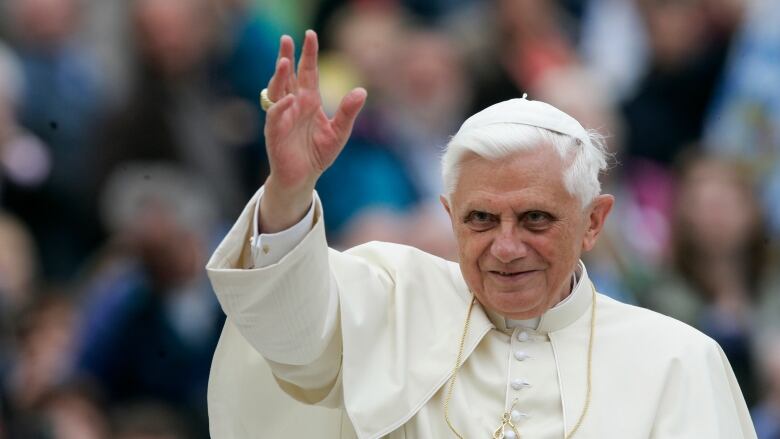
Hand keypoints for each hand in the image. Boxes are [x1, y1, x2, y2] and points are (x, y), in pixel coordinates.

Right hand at [261, 30, 366, 231]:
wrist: (304, 178)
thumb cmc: (318, 154)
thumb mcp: (339, 132)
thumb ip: (348, 111)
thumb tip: (362, 90)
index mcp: (309, 100)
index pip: (307, 71)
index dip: (308, 54)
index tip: (310, 34)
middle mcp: (294, 104)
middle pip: (288, 75)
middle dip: (286, 56)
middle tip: (286, 37)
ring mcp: (282, 116)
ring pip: (277, 90)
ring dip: (279, 76)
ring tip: (284, 61)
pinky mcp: (275, 132)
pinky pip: (275, 115)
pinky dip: (281, 106)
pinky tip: (290, 98)